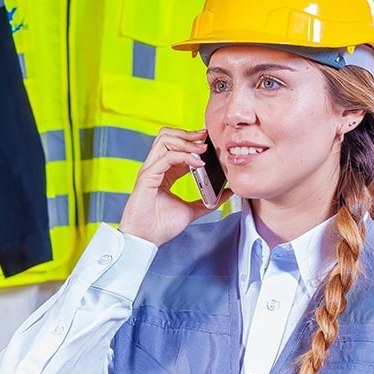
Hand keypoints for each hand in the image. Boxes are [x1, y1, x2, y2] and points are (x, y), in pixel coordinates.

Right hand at [117, 127, 233, 246]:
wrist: (146, 240)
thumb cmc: (161, 226)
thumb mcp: (191, 210)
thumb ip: (208, 201)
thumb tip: (227, 193)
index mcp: (163, 173)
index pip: (176, 147)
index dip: (192, 141)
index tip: (210, 141)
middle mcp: (155, 168)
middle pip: (167, 136)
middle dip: (188, 133)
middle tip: (206, 137)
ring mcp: (150, 170)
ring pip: (165, 140)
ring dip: (186, 141)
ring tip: (203, 149)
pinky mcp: (147, 177)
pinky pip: (166, 157)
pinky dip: (184, 156)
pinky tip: (198, 163)